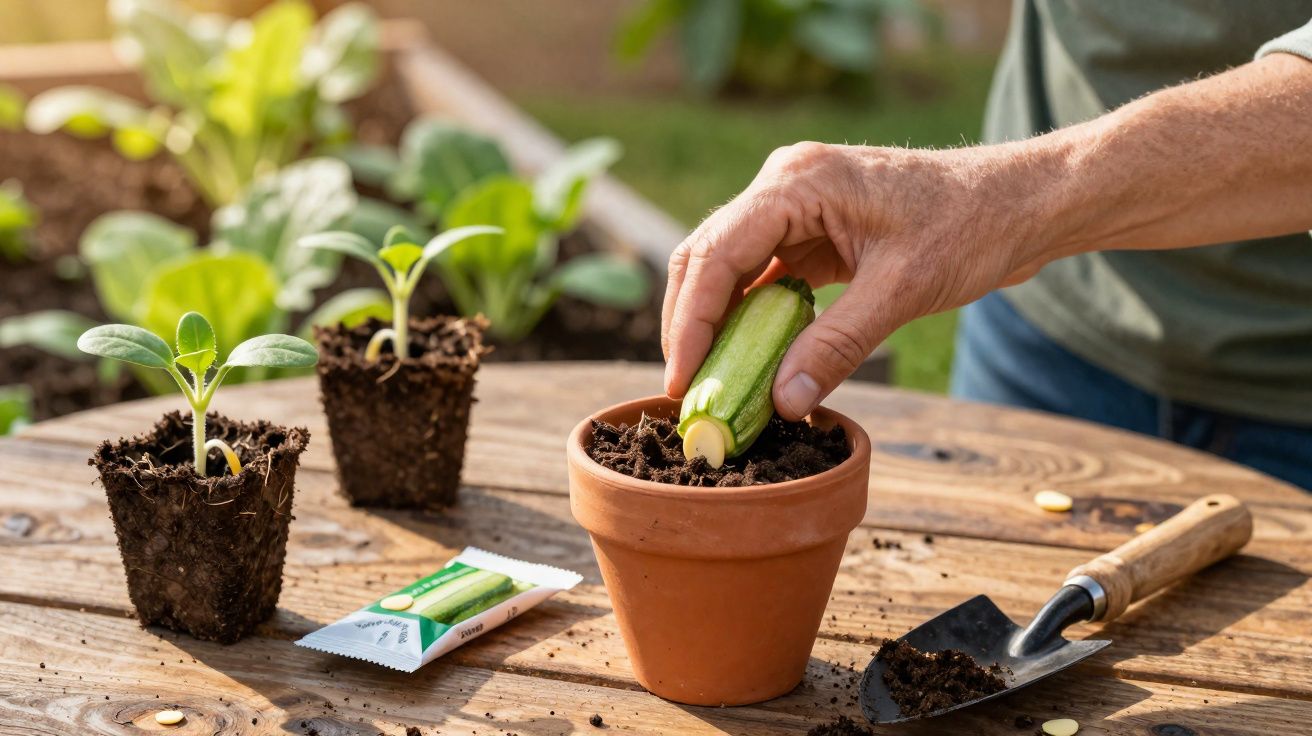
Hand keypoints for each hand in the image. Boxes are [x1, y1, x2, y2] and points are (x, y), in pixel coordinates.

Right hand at [662, 141, 1056, 419]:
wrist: (1023, 202)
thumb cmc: (972, 226)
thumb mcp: (903, 291)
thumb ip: (837, 346)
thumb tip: (782, 404)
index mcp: (797, 182)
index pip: (715, 254)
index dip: (691, 322)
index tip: (683, 381)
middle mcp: (785, 185)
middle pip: (707, 257)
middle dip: (692, 325)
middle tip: (688, 391)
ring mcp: (797, 206)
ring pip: (731, 269)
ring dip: (719, 324)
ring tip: (713, 383)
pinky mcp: (814, 229)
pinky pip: (766, 276)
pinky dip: (754, 318)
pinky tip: (752, 359)